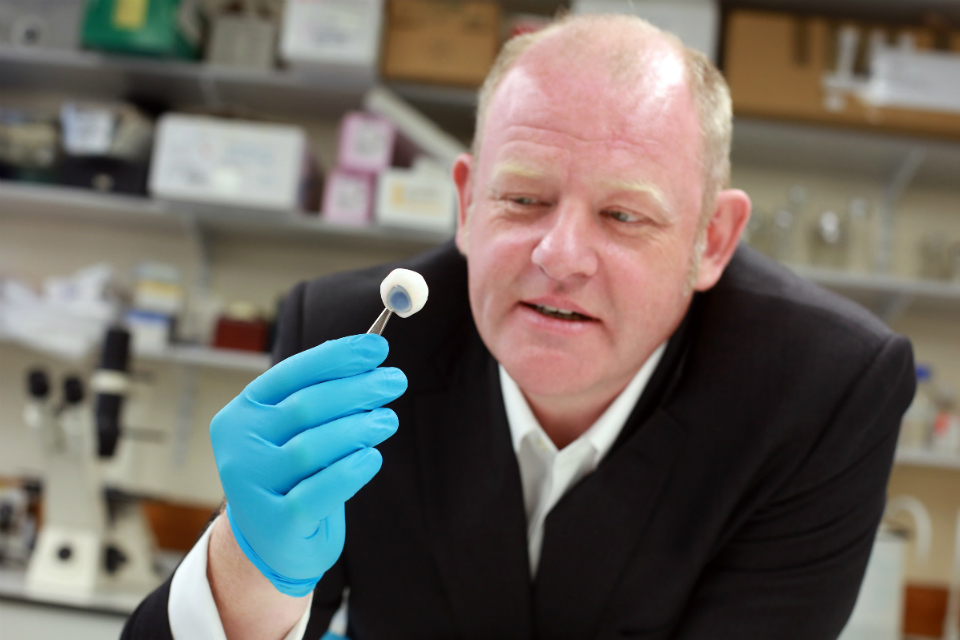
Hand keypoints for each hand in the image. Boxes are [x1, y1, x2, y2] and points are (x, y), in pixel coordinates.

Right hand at [210, 334, 405, 595]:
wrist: (271, 540)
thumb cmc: (293, 474)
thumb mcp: (295, 430)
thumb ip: (321, 395)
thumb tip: (369, 354)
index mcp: (243, 413)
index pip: (291, 374)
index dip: (338, 357)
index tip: (378, 348)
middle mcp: (240, 447)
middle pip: (305, 407)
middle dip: (356, 389)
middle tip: (395, 381)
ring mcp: (252, 487)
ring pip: (311, 448)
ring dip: (358, 428)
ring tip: (388, 420)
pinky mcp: (275, 524)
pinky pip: (316, 493)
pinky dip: (348, 473)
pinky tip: (371, 458)